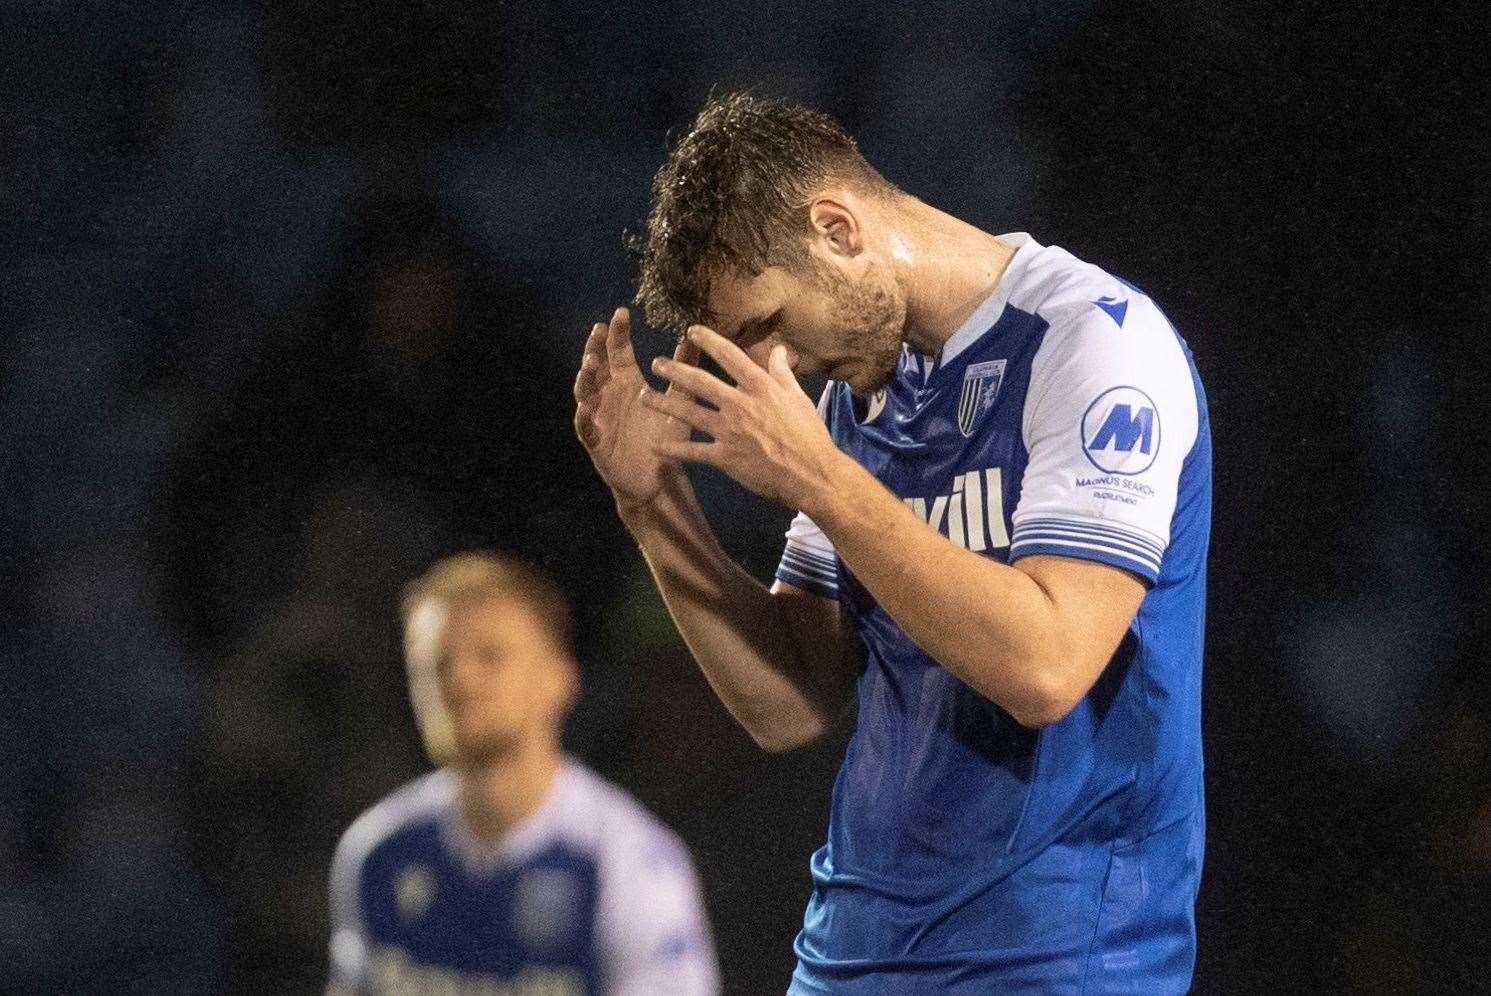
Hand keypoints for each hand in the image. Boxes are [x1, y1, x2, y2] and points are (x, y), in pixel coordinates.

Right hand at [573, 307, 699, 511]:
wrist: (658, 476)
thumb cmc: (665, 436)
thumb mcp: (678, 402)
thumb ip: (683, 372)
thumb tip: (692, 341)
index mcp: (628, 383)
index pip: (619, 352)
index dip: (617, 333)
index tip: (621, 313)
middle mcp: (610, 396)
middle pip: (597, 366)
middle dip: (595, 348)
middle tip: (598, 330)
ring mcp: (600, 417)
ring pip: (585, 392)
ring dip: (585, 378)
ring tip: (590, 363)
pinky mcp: (597, 440)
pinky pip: (586, 427)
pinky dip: (584, 416)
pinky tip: (586, 406)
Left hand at [641, 325, 842, 508]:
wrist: (811, 473)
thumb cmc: (808, 434)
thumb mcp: (798, 397)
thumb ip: (782, 372)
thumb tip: (780, 349)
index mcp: (759, 387)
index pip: (728, 355)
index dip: (708, 340)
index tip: (691, 331)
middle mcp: (739, 404)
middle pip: (699, 381)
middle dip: (674, 370)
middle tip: (655, 363)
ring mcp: (729, 431)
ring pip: (689, 412)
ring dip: (664, 403)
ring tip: (645, 397)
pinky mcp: (724, 457)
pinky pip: (692, 452)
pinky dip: (673, 449)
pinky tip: (655, 445)